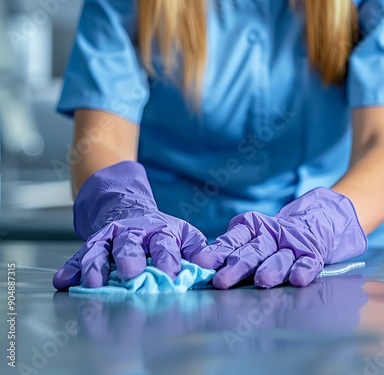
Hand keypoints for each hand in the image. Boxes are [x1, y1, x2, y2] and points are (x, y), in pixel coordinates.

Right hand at [53, 161, 207, 289]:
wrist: (128, 209)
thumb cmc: (160, 231)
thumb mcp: (183, 234)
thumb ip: (197, 249)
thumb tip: (210, 264)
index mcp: (158, 231)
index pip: (163, 245)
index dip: (167, 258)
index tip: (171, 274)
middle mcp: (132, 232)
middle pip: (129, 244)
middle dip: (130, 258)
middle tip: (132, 273)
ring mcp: (109, 237)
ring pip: (100, 249)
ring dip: (96, 266)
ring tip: (92, 282)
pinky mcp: (92, 244)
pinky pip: (80, 255)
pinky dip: (72, 267)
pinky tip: (63, 280)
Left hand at [192, 187, 366, 288]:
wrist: (315, 221)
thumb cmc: (273, 237)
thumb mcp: (252, 236)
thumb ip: (229, 249)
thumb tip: (199, 265)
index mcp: (252, 228)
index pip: (234, 239)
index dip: (218, 251)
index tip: (202, 263)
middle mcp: (271, 234)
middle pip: (253, 252)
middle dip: (237, 266)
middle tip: (222, 281)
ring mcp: (292, 244)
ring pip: (280, 258)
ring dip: (271, 269)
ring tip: (263, 281)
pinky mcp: (312, 253)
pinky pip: (308, 263)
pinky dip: (303, 270)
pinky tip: (298, 279)